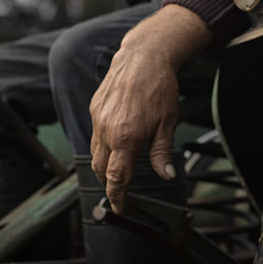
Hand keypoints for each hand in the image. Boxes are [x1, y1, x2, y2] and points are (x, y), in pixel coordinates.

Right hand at [89, 4, 211, 212]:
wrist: (144, 56)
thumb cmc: (159, 87)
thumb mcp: (168, 123)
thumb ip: (162, 153)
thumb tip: (166, 175)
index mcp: (126, 138)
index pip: (115, 178)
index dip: (117, 197)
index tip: (120, 207)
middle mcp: (107, 130)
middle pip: (100, 169)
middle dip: (108, 182)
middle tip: (120, 190)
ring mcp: (98, 118)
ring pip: (95, 151)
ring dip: (104, 163)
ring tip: (118, 166)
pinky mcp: (95, 107)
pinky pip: (95, 133)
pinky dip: (103, 143)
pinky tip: (117, 139)